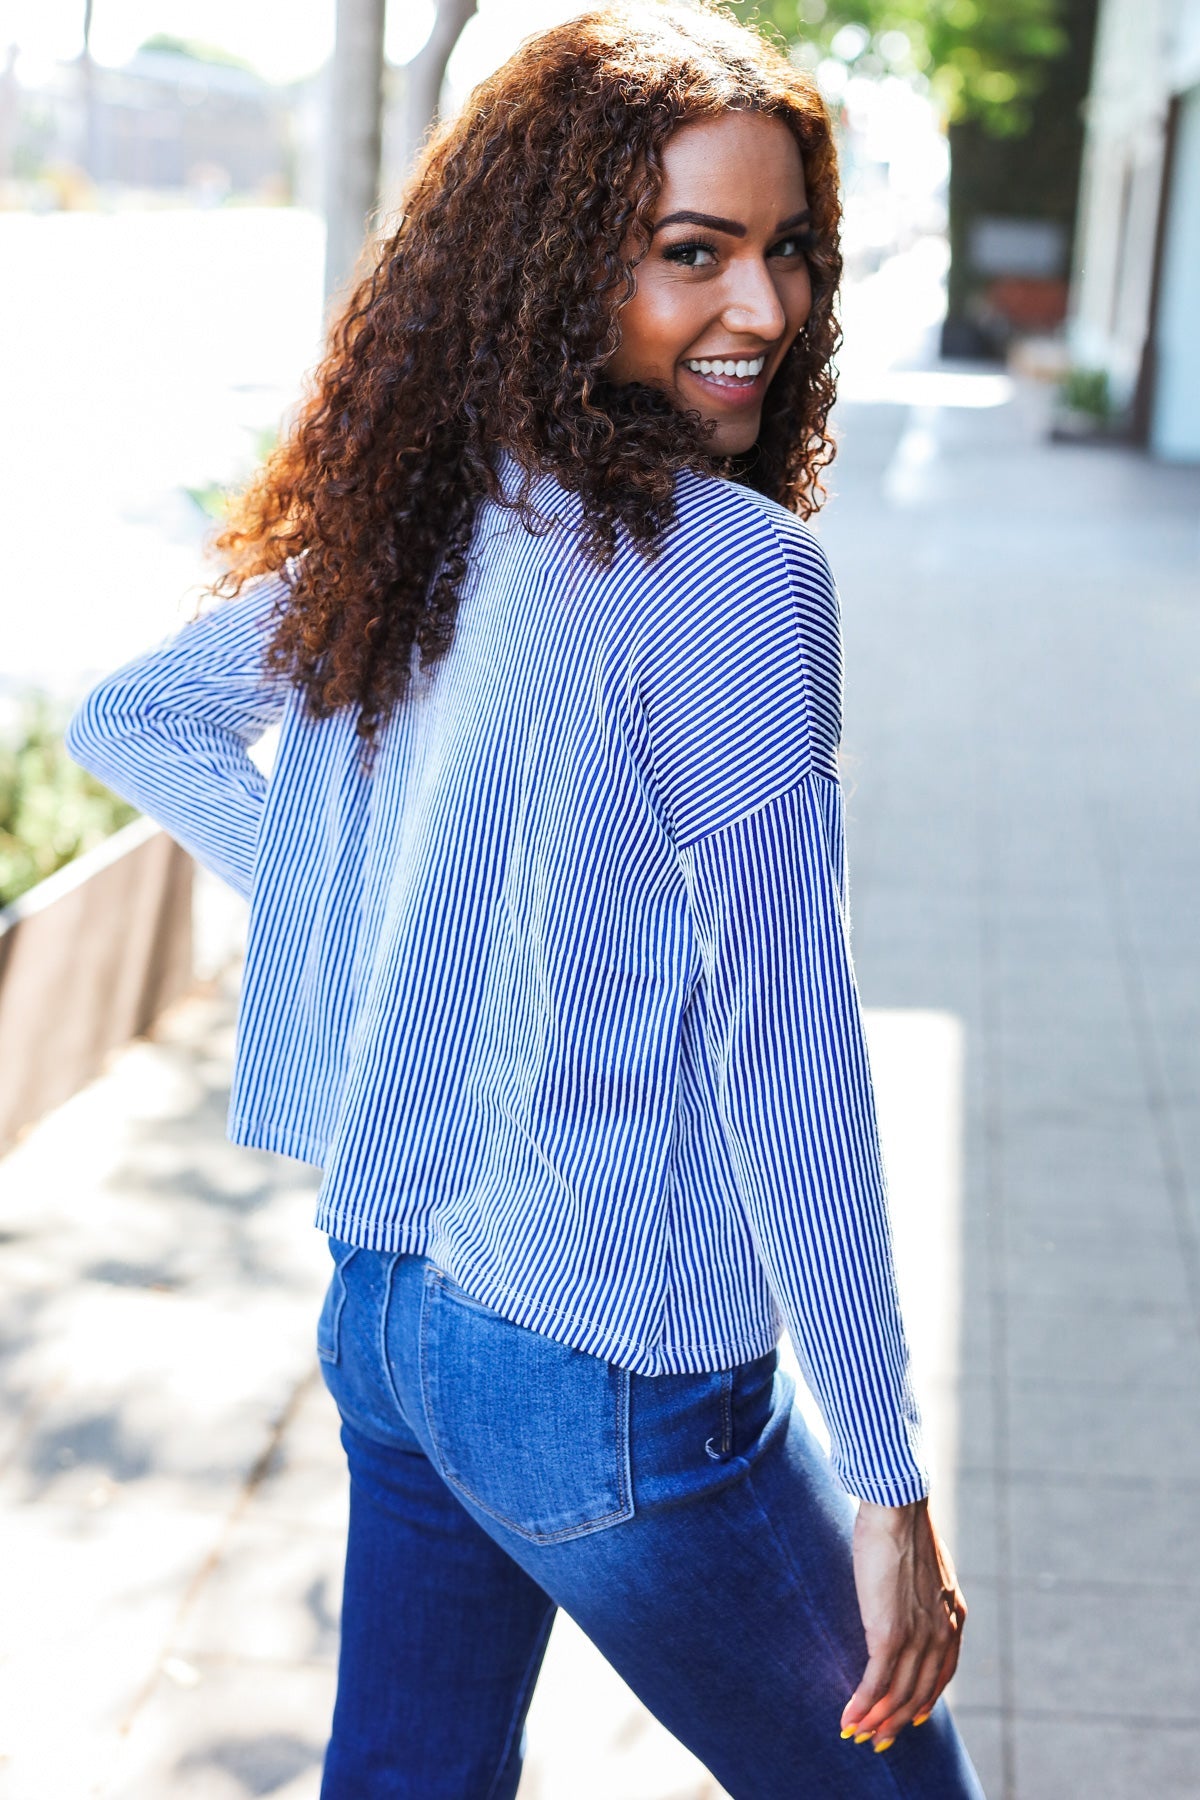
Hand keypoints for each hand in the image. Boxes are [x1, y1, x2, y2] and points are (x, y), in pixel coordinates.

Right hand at [839, 1496, 965, 1752]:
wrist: (898, 1506)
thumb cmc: (904, 1523)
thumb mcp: (925, 1565)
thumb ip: (925, 1590)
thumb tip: (907, 1592)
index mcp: (953, 1616)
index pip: (942, 1675)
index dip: (925, 1701)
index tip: (910, 1718)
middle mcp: (941, 1633)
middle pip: (920, 1694)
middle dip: (897, 1722)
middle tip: (877, 1739)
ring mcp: (917, 1637)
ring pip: (898, 1696)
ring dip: (875, 1721)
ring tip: (857, 1735)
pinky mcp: (888, 1634)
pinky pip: (876, 1683)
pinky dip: (861, 1706)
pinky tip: (847, 1719)